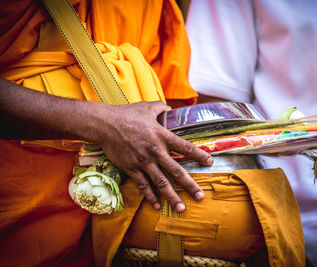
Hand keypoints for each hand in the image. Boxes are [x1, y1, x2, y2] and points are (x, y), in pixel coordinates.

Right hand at [96, 101, 212, 211]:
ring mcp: (143, 162)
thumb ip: (162, 108)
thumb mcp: (148, 107)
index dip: (199, 155)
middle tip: (200, 196)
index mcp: (162, 136)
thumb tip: (170, 108)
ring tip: (182, 208)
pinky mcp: (131, 168)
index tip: (210, 162)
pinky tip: (158, 205)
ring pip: (161, 183)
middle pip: (176, 171)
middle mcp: (155, 151)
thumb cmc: (127, 114)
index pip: (185, 147)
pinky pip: (143, 185)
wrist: (104, 124)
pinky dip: (150, 196)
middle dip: (190, 185)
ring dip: (172, 197)